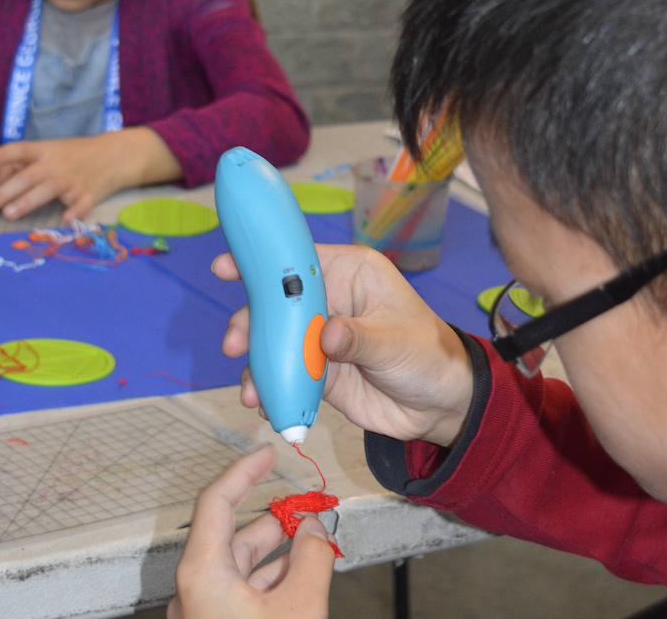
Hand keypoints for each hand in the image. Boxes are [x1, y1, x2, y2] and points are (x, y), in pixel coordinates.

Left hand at [0, 126, 181, 221]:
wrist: (114, 156)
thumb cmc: (72, 155)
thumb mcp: (47, 152)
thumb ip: (18, 166)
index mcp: (43, 151)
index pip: (20, 150)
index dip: (2, 155)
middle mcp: (56, 164)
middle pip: (28, 176)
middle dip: (6, 192)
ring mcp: (73, 180)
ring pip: (48, 190)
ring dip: (28, 201)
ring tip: (9, 214)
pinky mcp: (89, 194)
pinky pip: (82, 204)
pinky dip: (75, 211)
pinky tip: (66, 220)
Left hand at [167, 445, 335, 618]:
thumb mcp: (299, 606)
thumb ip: (312, 558)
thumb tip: (314, 529)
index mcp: (202, 574)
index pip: (216, 502)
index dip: (244, 472)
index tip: (266, 454)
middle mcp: (194, 590)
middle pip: (233, 535)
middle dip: (274, 518)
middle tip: (306, 507)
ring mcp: (202, 611)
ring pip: (239, 566)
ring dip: (277, 549)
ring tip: (312, 539)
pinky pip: (240, 591)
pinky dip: (270, 576)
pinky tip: (299, 573)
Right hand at [213, 244, 472, 447]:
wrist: (440, 405)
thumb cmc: (429, 356)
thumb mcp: (396, 344)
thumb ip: (358, 339)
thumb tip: (326, 335)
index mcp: (351, 274)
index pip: (299, 260)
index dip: (262, 261)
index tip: (226, 267)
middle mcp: (331, 300)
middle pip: (276, 303)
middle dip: (250, 323)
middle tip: (235, 345)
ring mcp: (319, 336)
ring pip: (274, 342)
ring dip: (257, 363)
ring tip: (251, 390)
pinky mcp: (316, 371)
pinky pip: (284, 375)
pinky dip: (270, 389)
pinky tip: (265, 404)